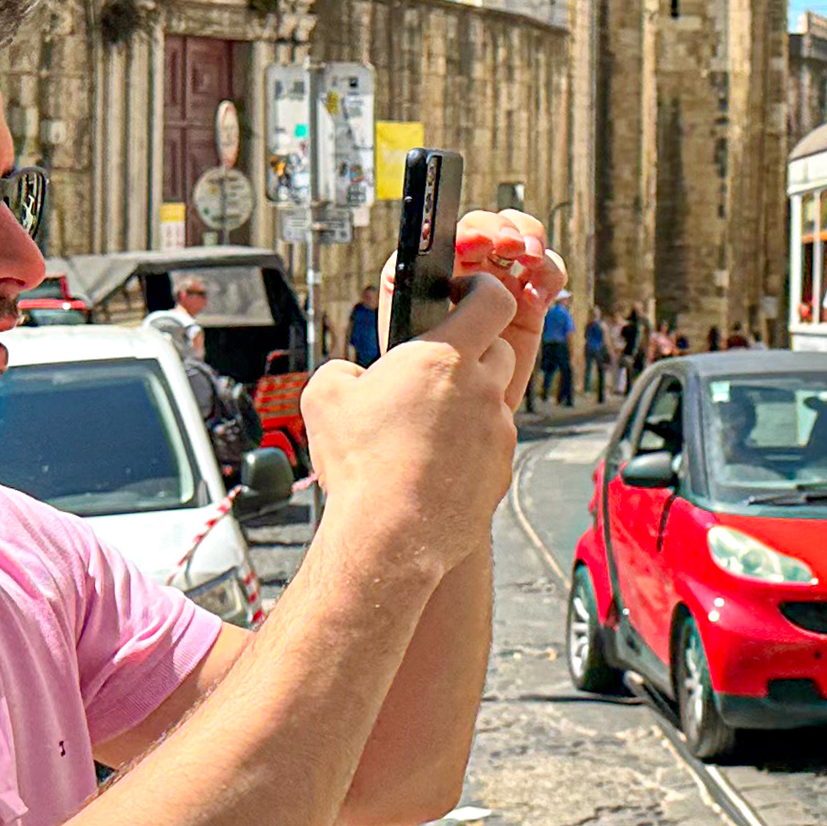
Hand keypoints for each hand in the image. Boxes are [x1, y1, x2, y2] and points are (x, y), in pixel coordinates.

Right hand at [300, 263, 522, 576]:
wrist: (393, 536)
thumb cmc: (361, 465)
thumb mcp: (325, 397)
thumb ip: (343, 370)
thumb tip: (353, 377)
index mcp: (443, 357)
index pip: (491, 299)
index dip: (482, 290)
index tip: (466, 292)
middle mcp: (482, 388)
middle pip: (498, 349)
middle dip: (473, 351)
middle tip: (437, 370)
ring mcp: (497, 430)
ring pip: (493, 399)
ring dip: (469, 402)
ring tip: (427, 428)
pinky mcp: (501, 467)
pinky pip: (491, 443)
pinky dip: (471, 445)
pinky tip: (436, 464)